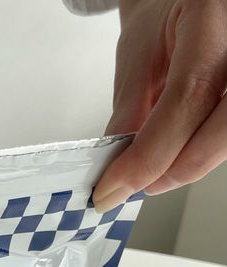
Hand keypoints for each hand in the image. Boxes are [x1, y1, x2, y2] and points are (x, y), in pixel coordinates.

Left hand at [94, 0, 226, 211]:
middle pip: (224, 127)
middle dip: (178, 167)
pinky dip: (202, 150)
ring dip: (191, 162)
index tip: (112, 188)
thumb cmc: (166, 14)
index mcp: (212, 16)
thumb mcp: (137, 55)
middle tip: (139, 186)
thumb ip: (129, 111)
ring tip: (153, 167)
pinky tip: (177, 151)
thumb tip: (117, 167)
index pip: (186, 98)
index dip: (147, 155)